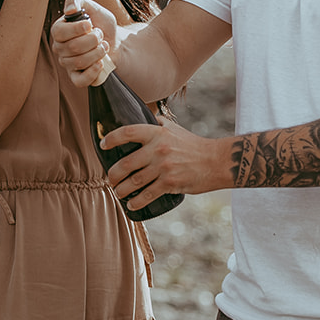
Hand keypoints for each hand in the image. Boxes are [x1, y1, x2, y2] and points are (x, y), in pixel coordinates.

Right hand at [50, 0, 115, 86]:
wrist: (115, 41)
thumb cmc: (101, 24)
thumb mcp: (93, 7)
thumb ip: (78, 1)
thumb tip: (70, 9)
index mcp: (59, 31)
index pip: (59, 32)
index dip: (78, 29)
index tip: (91, 24)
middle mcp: (59, 48)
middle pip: (73, 47)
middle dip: (94, 40)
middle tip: (100, 35)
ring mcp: (67, 64)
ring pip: (80, 62)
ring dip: (98, 52)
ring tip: (103, 45)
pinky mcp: (76, 77)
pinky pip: (80, 80)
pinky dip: (93, 72)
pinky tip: (101, 63)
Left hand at [100, 118, 226, 208]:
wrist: (216, 161)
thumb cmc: (193, 145)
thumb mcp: (175, 128)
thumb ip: (158, 122)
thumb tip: (142, 116)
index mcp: (158, 133)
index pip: (128, 132)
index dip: (112, 139)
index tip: (103, 145)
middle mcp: (158, 149)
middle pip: (125, 163)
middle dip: (113, 175)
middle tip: (110, 179)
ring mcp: (164, 167)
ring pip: (134, 182)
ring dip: (121, 190)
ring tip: (118, 192)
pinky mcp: (170, 183)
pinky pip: (147, 195)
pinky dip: (136, 202)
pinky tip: (131, 204)